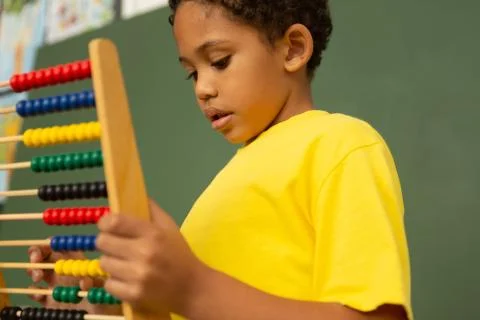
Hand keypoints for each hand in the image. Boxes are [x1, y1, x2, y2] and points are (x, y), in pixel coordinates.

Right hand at [28, 242, 121, 314]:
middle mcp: (64, 270)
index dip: (49, 243)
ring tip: (38, 278)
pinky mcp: (48, 299)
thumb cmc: (105, 300)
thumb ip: (95, 283)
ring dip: (33, 271)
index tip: (46, 248)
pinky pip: (35, 291)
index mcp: (77, 261)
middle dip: (36, 253)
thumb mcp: (103, 290)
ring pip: (37, 270)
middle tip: (35, 261)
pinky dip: (33, 291)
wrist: (97, 317)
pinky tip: (39, 295)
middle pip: (44, 253)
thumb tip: (85, 281)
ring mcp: (55, 284)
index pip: (61, 245)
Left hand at [96, 199, 205, 315]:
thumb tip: (132, 193)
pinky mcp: (133, 295)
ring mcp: (138, 276)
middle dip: (107, 243)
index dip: (105, 222)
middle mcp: (144, 253)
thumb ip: (151, 209)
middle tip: (117, 246)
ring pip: (104, 263)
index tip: (107, 225)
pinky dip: (115, 282)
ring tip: (125, 264)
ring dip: (111, 263)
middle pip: (102, 242)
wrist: (193, 288)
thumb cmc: (179, 254)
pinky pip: (108, 284)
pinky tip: (127, 279)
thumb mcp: (170, 227)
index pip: (114, 222)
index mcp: (153, 233)